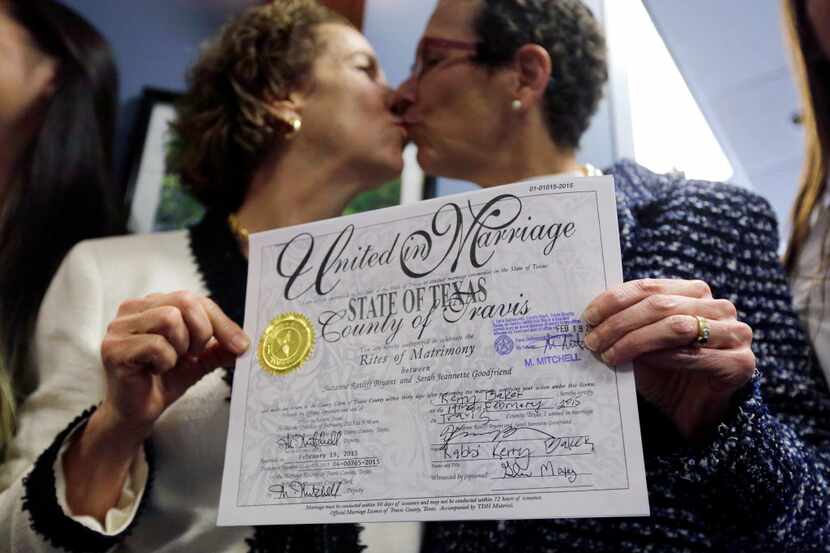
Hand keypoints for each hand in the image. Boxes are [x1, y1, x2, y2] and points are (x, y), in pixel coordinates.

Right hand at [99, 291, 249, 437]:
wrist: (137, 413)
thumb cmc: (164, 380)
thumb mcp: (200, 359)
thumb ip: (219, 347)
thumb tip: (244, 343)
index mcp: (154, 304)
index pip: (196, 299)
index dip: (222, 322)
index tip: (241, 345)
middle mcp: (134, 308)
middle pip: (185, 301)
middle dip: (202, 331)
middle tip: (196, 354)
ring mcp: (119, 327)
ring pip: (169, 318)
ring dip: (181, 347)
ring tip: (172, 361)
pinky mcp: (113, 348)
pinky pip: (155, 344)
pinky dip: (165, 361)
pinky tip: (154, 371)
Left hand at [582, 278, 754, 439]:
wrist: (694, 412)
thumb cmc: (664, 372)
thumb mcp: (641, 343)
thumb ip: (626, 324)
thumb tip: (591, 316)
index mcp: (694, 293)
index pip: (649, 287)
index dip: (615, 300)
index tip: (588, 317)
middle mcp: (718, 307)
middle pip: (660, 306)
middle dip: (620, 323)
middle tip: (592, 340)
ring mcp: (735, 333)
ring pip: (676, 326)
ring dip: (635, 340)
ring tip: (608, 354)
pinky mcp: (740, 362)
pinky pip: (694, 355)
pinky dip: (661, 358)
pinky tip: (638, 363)